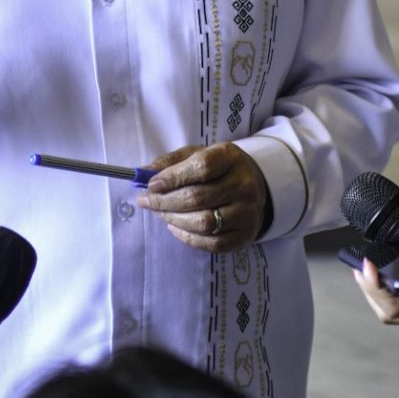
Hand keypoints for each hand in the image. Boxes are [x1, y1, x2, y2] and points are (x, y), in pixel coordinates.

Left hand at [138, 143, 269, 251]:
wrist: (255, 187)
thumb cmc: (219, 169)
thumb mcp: (197, 154)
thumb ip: (171, 162)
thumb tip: (143, 173)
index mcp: (229, 158)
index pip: (201, 167)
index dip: (172, 177)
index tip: (151, 185)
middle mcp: (243, 184)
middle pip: (198, 197)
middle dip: (165, 202)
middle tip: (146, 202)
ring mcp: (246, 212)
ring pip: (204, 223)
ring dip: (174, 219)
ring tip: (160, 213)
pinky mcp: (245, 235)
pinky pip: (212, 243)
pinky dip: (187, 237)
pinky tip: (175, 227)